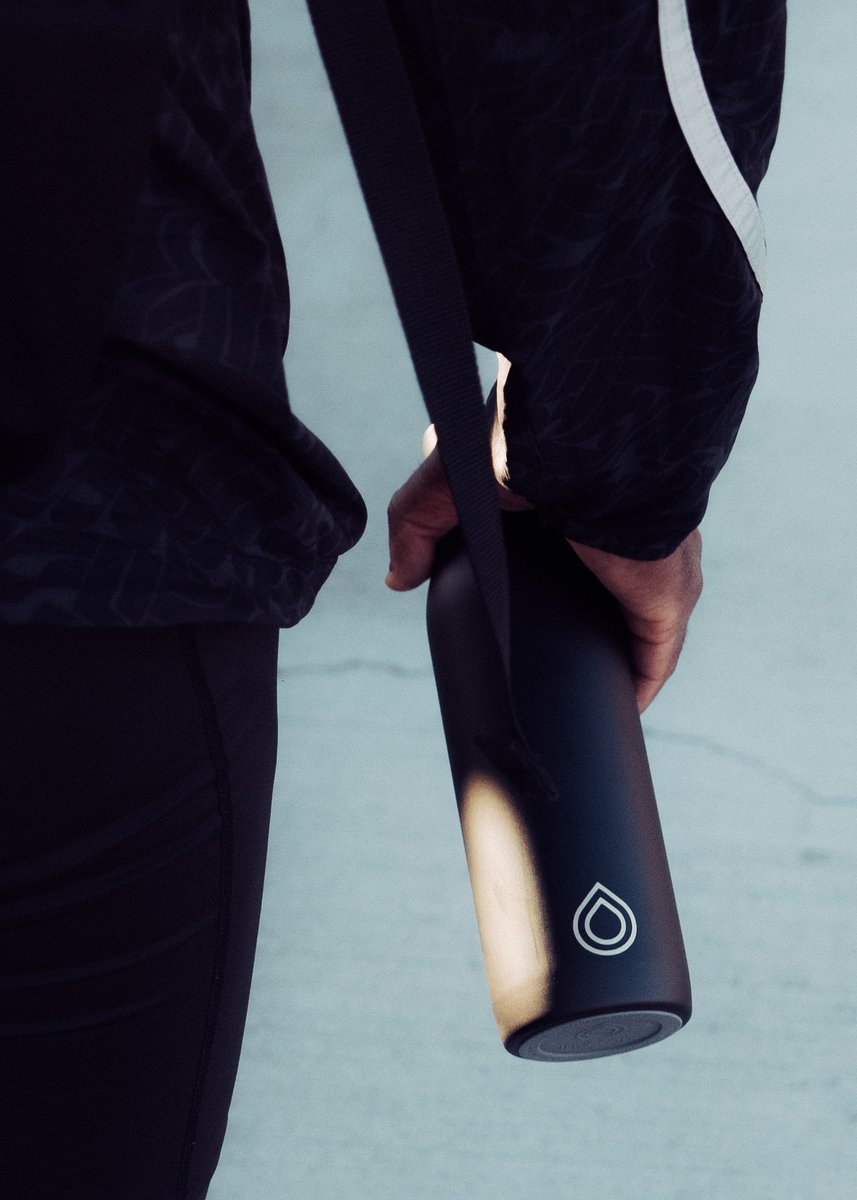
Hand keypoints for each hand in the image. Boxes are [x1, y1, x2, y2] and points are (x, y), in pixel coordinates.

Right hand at [386, 449, 702, 712]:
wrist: (577, 448)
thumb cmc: (520, 443)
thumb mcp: (449, 481)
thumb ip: (417, 526)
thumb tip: (398, 577)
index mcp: (580, 499)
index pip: (569, 551)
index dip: (546, 584)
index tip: (519, 615)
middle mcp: (624, 534)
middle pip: (607, 595)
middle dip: (582, 629)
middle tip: (546, 667)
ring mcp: (652, 567)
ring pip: (635, 628)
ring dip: (612, 660)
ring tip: (579, 698)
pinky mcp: (666, 598)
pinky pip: (656, 656)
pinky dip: (637, 685)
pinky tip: (616, 711)